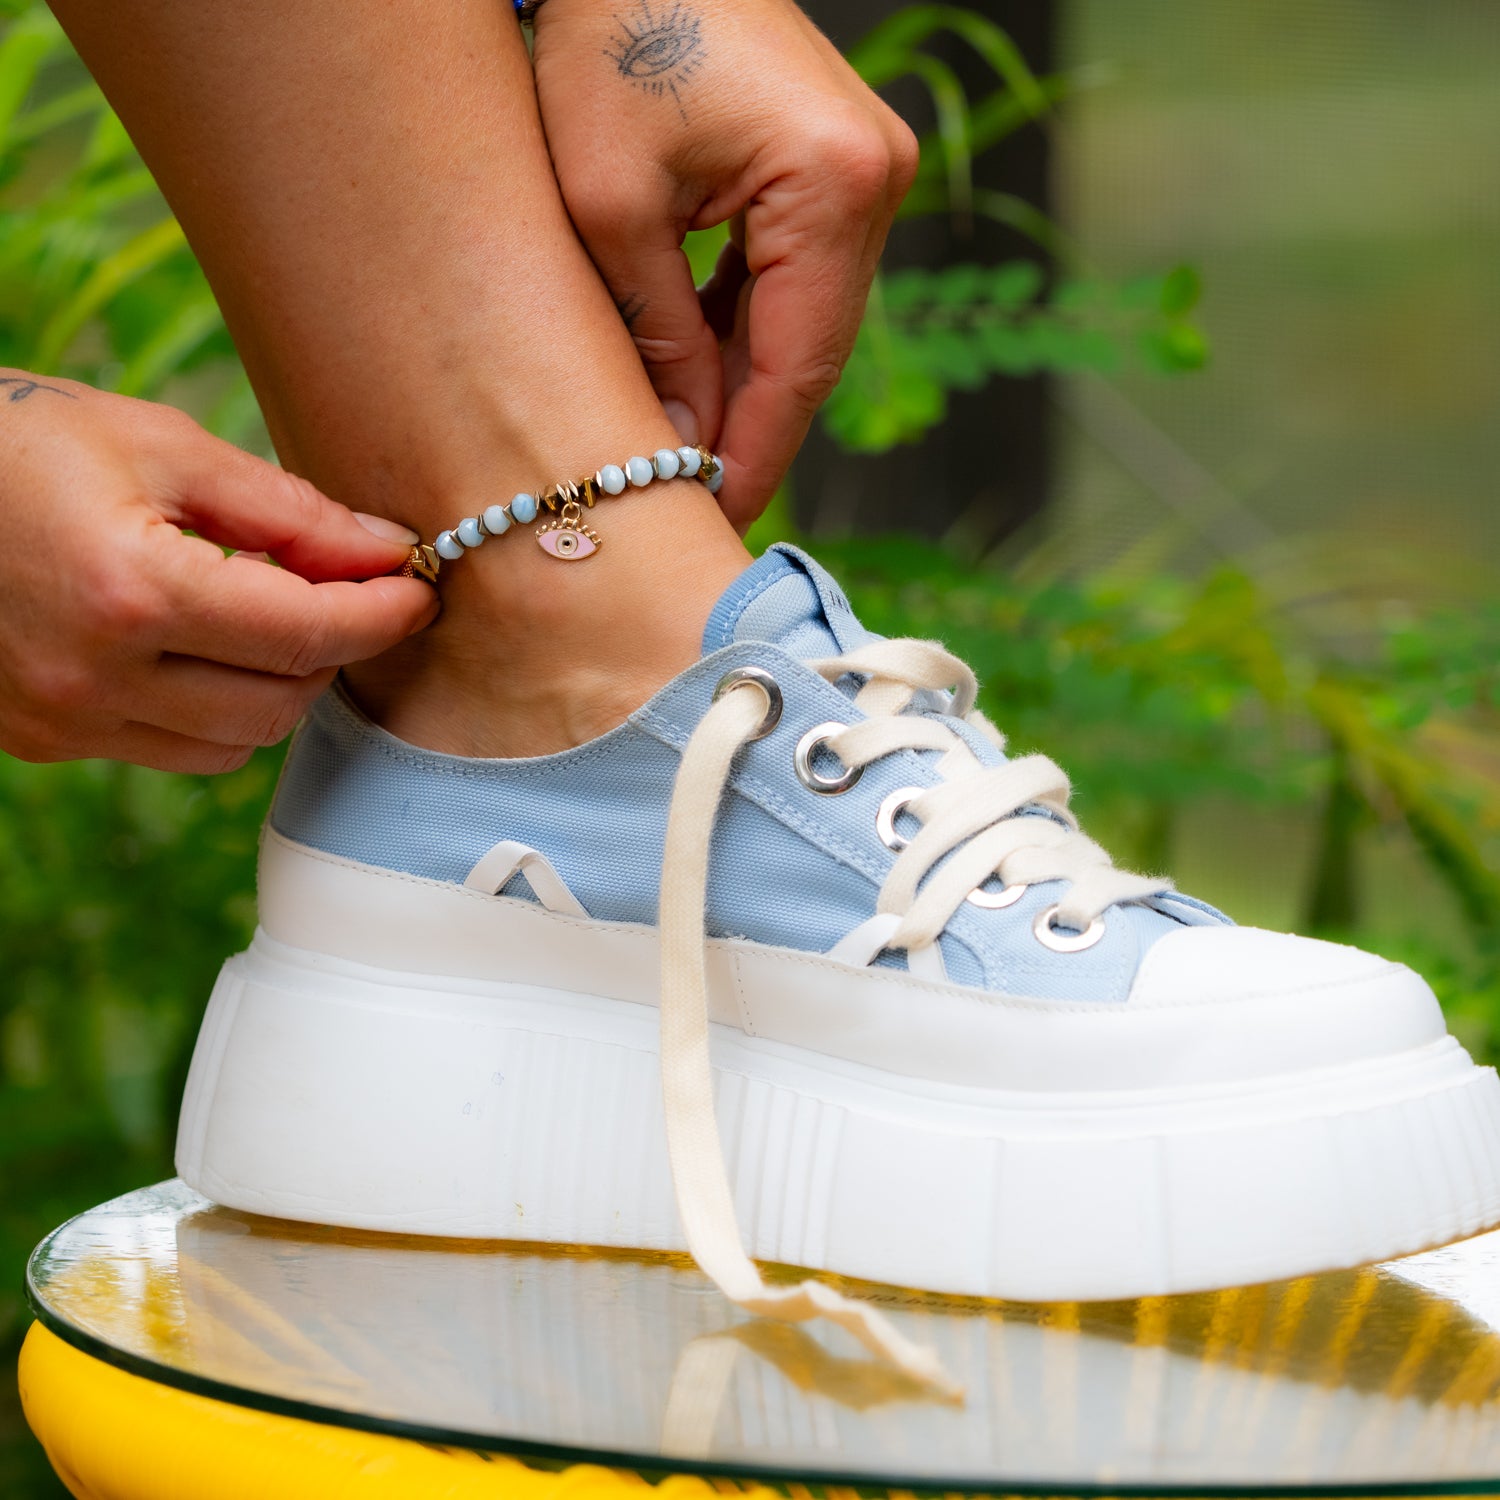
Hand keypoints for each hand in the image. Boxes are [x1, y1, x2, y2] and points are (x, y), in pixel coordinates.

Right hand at [0, 372, 436, 772]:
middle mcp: (93, 678)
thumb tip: (388, 550)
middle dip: (334, 648)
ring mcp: (61, 721)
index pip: (307, 634)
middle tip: (347, 590)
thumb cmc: (20, 442)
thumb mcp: (160, 446)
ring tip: (269, 613)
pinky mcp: (42, 741)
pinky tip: (205, 650)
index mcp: (130, 593)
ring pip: (237, 743)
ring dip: (279, 686)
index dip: (383, 614)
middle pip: (282, 701)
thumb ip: (287, 512)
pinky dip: (218, 712)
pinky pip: (176, 752)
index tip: (420, 587)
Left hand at [532, 0, 916, 529]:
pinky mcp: (838, 168)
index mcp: (831, 184)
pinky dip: (747, 333)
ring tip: (688, 461)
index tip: (712, 525)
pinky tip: (700, 383)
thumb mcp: (610, 206)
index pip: (798, 365)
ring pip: (807, 324)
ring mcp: (866, 172)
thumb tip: (681, 447)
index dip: (754, 455)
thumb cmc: (604, 39)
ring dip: (747, 390)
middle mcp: (875, 181)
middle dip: (750, 434)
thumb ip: (658, 336)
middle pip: (812, 352)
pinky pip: (796, 280)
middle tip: (694, 511)